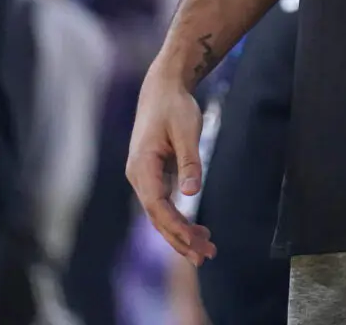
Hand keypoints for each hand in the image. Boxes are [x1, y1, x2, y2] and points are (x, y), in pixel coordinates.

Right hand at [125, 67, 215, 265]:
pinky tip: (197, 231)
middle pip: (157, 216)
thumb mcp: (186, 130)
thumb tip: (192, 193)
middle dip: (179, 239)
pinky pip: (164, 205)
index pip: (156, 205)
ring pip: (160, 214)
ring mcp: (144, 177)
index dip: (175, 226)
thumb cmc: (175, 106)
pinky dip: (179, 219)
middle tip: (205, 257)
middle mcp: (138, 175)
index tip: (194, 241)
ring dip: (181, 233)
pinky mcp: (153, 176)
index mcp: (142, 166)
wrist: (163, 88)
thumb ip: (190, 161)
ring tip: (206, 250)